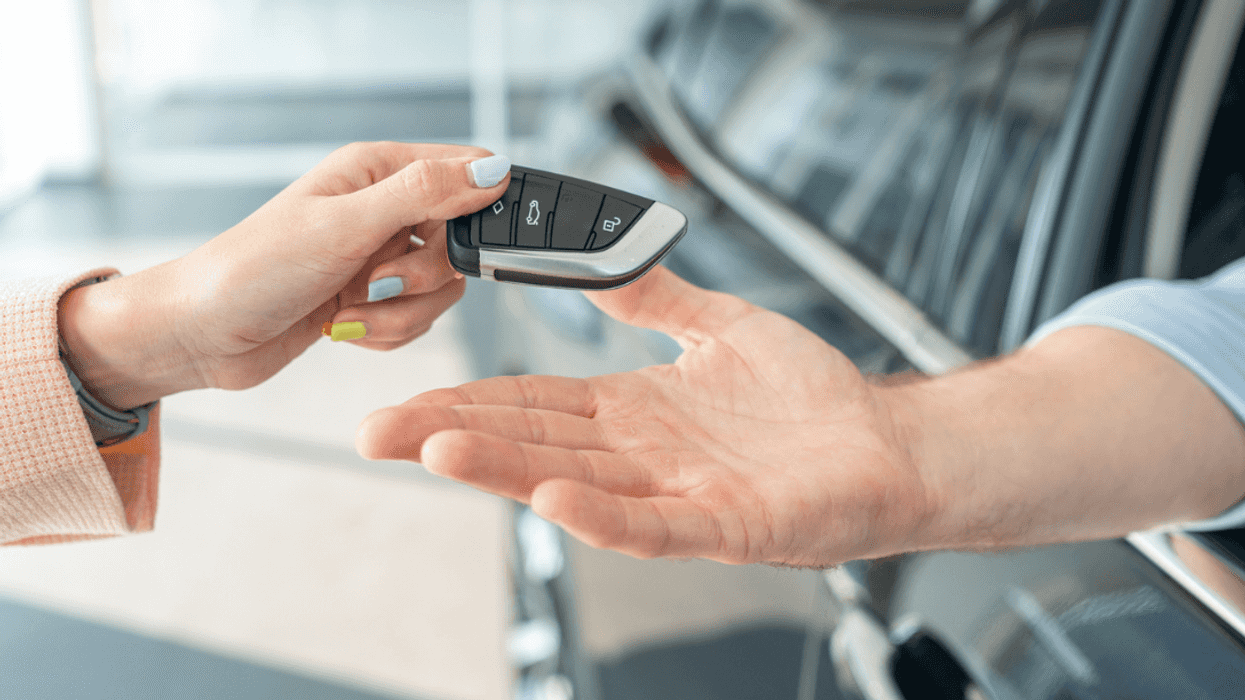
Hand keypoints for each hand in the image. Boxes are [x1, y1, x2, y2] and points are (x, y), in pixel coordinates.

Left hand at [58, 142, 509, 408]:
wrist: (202, 335)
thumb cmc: (254, 269)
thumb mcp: (347, 225)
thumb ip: (425, 195)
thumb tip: (494, 171)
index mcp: (378, 169)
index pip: (466, 171)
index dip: (475, 208)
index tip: (453, 244)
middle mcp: (384, 208)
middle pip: (460, 242)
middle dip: (425, 277)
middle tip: (376, 280)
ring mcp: (378, 256)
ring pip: (443, 289)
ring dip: (403, 313)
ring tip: (352, 310)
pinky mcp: (372, 298)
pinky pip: (418, 319)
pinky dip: (389, 331)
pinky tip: (346, 325)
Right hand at [356, 266, 933, 566]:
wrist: (890, 442)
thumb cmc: (812, 396)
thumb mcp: (721, 326)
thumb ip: (655, 297)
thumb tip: (599, 260)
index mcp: (634, 411)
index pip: (534, 405)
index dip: (468, 401)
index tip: (404, 401)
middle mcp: (644, 456)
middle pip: (534, 444)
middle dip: (455, 437)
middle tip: (380, 432)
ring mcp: (680, 493)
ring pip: (576, 483)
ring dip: (507, 472)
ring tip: (438, 455)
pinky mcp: (728, 524)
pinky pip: (657, 524)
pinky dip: (606, 515)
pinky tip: (557, 500)